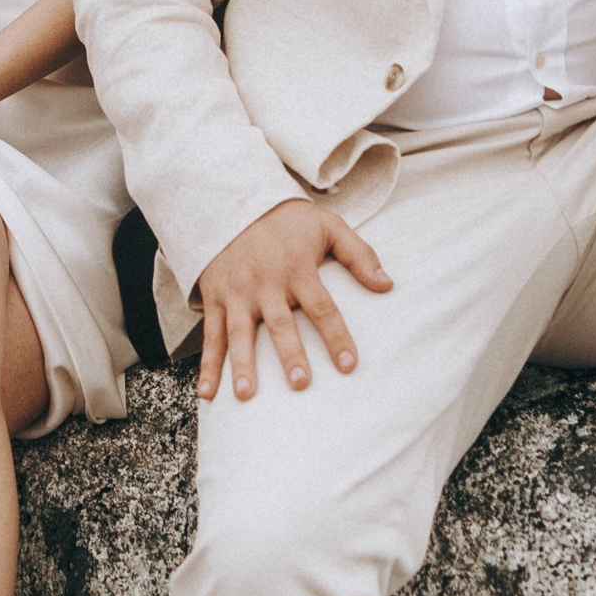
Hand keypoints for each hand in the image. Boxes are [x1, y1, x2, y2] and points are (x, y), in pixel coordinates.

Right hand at [194, 200, 391, 403]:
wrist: (233, 199)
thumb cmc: (287, 221)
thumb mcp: (327, 226)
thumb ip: (359, 254)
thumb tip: (387, 285)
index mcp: (297, 267)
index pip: (322, 307)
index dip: (336, 336)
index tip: (349, 365)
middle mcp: (266, 282)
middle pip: (280, 323)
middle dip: (290, 354)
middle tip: (301, 384)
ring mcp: (237, 292)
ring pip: (239, 333)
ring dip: (242, 365)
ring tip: (245, 396)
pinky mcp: (216, 297)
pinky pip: (210, 335)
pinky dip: (208, 365)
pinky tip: (207, 393)